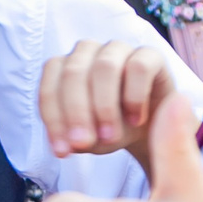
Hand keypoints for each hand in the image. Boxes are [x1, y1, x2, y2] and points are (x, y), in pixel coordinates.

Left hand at [40, 39, 179, 167]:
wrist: (152, 128)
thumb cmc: (113, 128)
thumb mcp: (89, 139)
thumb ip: (76, 140)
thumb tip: (72, 144)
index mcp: (63, 68)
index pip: (49, 88)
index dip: (53, 121)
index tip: (63, 151)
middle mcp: (87, 52)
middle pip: (73, 74)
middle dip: (77, 112)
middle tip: (85, 142)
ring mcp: (118, 49)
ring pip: (104, 67)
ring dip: (105, 106)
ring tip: (110, 136)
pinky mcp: (149, 55)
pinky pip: (138, 67)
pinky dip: (135, 96)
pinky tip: (135, 120)